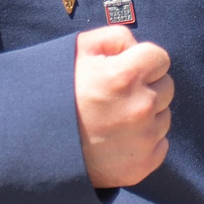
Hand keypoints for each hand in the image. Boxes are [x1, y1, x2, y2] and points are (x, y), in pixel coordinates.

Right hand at [73, 25, 172, 187]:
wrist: (36, 143)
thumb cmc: (57, 91)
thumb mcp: (79, 50)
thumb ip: (116, 37)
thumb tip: (137, 48)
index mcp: (125, 76)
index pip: (161, 59)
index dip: (142, 62)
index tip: (125, 71)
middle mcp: (140, 108)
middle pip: (166, 87)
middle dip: (146, 87)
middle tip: (116, 96)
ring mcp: (143, 139)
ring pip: (163, 116)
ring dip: (146, 115)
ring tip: (114, 119)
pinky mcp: (142, 165)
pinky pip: (159, 144)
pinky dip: (144, 141)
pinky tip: (118, 139)